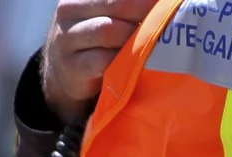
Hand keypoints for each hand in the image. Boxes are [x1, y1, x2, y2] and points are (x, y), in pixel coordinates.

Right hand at [42, 0, 158, 121]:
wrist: (62, 74)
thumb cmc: (93, 41)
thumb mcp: (103, 15)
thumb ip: (123, 7)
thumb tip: (162, 4)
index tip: (163, 2)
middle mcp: (69, 9)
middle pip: (117, 3)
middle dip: (146, 11)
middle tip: (170, 19)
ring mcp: (67, 38)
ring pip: (108, 30)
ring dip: (135, 37)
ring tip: (155, 42)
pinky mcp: (71, 67)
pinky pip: (102, 60)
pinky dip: (123, 61)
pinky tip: (136, 63)